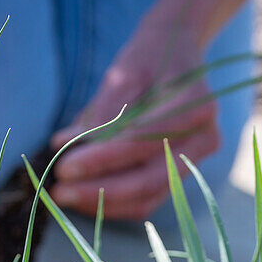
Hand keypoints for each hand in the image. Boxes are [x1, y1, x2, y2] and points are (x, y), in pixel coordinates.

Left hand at [50, 0, 221, 220]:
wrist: (177, 56)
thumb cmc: (149, 58)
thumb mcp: (124, 71)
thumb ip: (100, 111)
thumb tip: (64, 146)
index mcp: (196, 105)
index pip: (143, 142)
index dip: (101, 159)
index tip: (63, 166)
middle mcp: (203, 139)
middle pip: (148, 180)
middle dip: (98, 191)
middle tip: (58, 192)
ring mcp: (194, 162)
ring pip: (146, 198)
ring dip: (102, 204)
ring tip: (64, 196)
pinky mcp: (178, 177)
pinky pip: (145, 201)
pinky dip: (112, 205)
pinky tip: (82, 197)